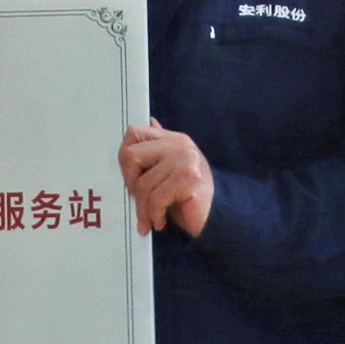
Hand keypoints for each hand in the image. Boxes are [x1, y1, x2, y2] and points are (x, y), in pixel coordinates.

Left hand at [118, 123, 215, 238]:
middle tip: (138, 199)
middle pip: (131, 156)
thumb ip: (159, 148)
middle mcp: (179, 146)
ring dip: (143, 209)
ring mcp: (185, 161)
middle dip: (130, 183)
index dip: (125, 157)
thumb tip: (150, 122)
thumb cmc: (191, 196)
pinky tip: (160, 221)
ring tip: (150, 218)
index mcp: (173, 139)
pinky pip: (156, 199)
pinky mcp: (188, 180)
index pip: (135, 133)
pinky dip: (154, 215)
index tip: (130, 178)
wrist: (220, 215)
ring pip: (143, 184)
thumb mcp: (172, 169)